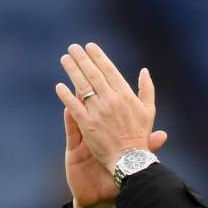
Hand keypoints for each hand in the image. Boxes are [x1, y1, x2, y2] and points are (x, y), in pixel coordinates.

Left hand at [55, 42, 165, 172]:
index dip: (98, 57)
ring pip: (82, 87)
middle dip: (82, 59)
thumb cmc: (140, 136)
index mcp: (126, 95)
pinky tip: (59, 86)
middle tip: (73, 48)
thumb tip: (144, 70)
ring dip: (72, 71)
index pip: (109, 70)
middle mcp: (111, 101)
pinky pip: (74, 107)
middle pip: (93, 74)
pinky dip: (66, 96)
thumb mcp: (149, 111)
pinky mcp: (87, 125)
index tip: (90, 47)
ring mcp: (98, 112)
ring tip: (65, 59)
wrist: (130, 160)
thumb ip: (147, 89)